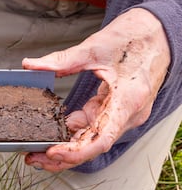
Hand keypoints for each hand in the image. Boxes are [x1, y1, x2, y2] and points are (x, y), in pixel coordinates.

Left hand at [22, 7, 169, 171]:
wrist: (158, 32)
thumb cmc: (136, 38)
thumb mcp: (95, 47)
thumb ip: (62, 60)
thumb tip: (31, 65)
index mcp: (127, 100)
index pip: (102, 139)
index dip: (76, 151)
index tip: (53, 153)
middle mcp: (129, 113)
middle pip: (94, 144)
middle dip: (63, 154)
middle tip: (34, 157)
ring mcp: (124, 113)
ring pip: (92, 138)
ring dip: (66, 146)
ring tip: (38, 149)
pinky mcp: (117, 109)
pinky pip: (94, 126)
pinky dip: (73, 131)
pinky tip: (52, 133)